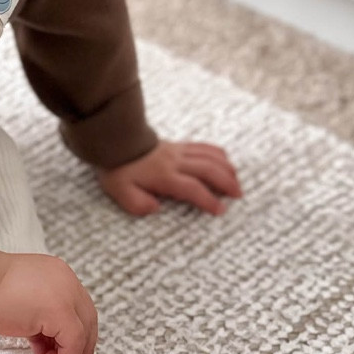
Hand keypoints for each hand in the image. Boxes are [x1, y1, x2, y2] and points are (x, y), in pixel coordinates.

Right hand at [0, 250, 97, 353]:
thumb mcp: (25, 301)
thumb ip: (42, 319)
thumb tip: (49, 344)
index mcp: (59, 275)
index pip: (79, 309)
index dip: (76, 334)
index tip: (65, 351)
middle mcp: (67, 282)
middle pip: (88, 320)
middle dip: (80, 348)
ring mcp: (67, 294)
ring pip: (85, 331)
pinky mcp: (61, 310)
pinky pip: (74, 341)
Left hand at [97, 138, 241, 218]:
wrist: (115, 143)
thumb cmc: (118, 170)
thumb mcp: (120, 191)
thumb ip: (137, 203)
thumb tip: (155, 208)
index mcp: (163, 175)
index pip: (191, 187)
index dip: (208, 199)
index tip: (220, 210)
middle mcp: (174, 162)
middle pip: (208, 169)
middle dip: (226, 182)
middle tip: (238, 196)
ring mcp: (178, 151)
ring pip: (209, 156)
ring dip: (226, 168)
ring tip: (236, 181)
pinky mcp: (178, 145)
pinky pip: (203, 146)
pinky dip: (218, 153)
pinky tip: (225, 162)